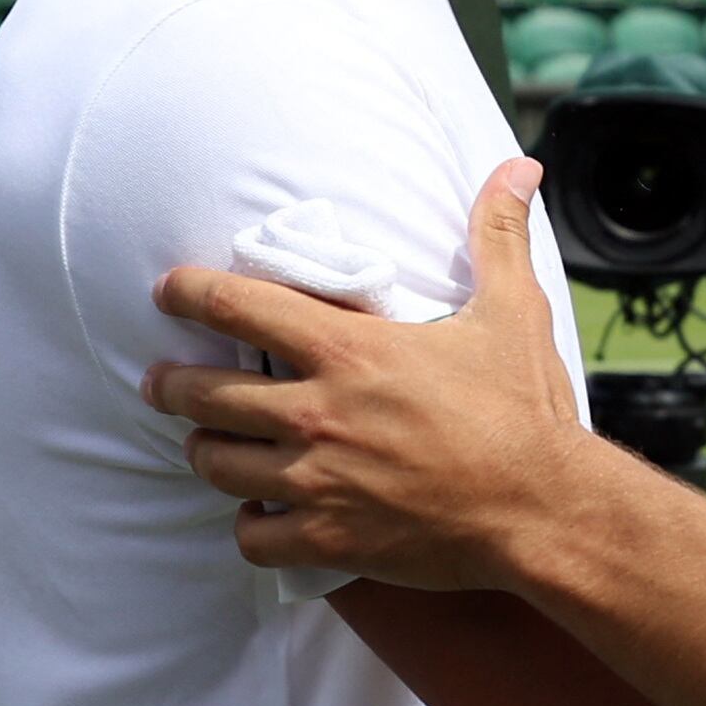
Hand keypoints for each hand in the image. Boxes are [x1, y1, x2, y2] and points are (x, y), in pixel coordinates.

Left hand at [140, 158, 613, 589]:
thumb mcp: (512, 312)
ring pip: (216, 465)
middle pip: (203, 393)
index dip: (189, 291)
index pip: (239, 305)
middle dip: (171, 384)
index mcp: (350, 351)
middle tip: (161, 381)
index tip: (167, 289)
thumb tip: (519, 167)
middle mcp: (317, 413)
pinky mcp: (329, 538)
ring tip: (208, 446)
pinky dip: (251, 526)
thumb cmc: (525, 410)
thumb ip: (498, 235)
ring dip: (206, 452)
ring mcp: (317, 480)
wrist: (543, 509)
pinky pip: (253, 536)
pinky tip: (261, 515)